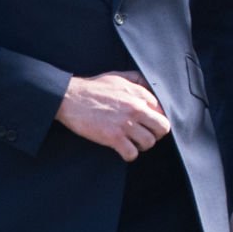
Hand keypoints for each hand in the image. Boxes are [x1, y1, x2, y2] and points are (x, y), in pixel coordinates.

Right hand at [56, 70, 170, 160]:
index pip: (163, 111)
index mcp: (139, 94)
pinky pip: (132, 154)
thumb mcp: (119, 76)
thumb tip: (151, 89)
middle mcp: (136, 108)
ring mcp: (125, 123)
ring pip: (149, 142)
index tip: (147, 124)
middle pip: (163, 128)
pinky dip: (129, 155)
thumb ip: (138, 80)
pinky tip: (122, 149)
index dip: (156, 120)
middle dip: (156, 134)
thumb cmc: (94, 87)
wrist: (70, 97)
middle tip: (144, 135)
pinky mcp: (113, 137)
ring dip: (142, 145)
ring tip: (132, 142)